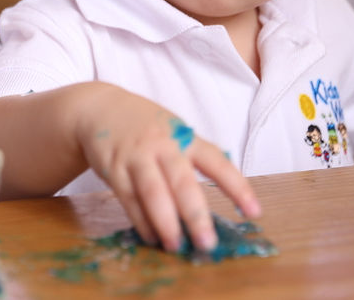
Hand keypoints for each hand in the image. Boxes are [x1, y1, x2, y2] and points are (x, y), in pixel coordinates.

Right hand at [73, 85, 260, 252]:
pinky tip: (152, 237)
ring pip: (153, 192)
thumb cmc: (146, 125)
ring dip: (165, 222)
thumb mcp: (175, 130)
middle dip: (195, 215)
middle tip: (207, 243)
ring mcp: (136, 156)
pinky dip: (141, 221)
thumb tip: (223, 193)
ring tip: (176, 246)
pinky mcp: (113, 168)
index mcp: (184, 137)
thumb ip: (194, 156)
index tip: (254, 212)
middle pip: (182, 182)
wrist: (99, 108)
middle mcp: (162, 145)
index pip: (216, 162)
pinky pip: (129, 199)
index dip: (237, 187)